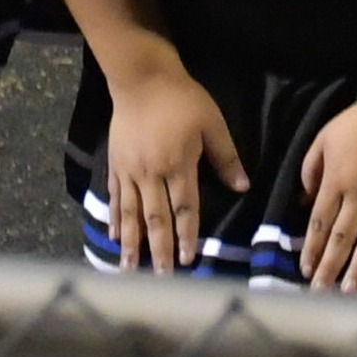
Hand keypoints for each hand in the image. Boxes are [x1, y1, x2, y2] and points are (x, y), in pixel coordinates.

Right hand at [100, 53, 246, 272]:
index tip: (188, 260)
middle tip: (159, 278)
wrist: (141, 79)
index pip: (184, 209)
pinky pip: (114, 197)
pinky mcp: (115, 165)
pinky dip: (114, 218)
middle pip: (156, 219)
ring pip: (130, 214)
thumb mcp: (212, 124)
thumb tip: (243, 187)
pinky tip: (112, 236)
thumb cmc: (182, 99)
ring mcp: (129, 171)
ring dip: (131, 243)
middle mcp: (151, 175)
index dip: (187, 235)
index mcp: (178, 166)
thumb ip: (226, 158)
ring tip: (128, 268)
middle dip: (159, 250)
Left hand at [299, 76, 356, 291]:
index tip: (305, 271)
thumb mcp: (325, 137)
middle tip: (321, 292)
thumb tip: (303, 201)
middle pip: (342, 239)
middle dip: (330, 267)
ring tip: (351, 290)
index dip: (311, 249)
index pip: (319, 224)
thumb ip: (311, 169)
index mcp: (337, 182)